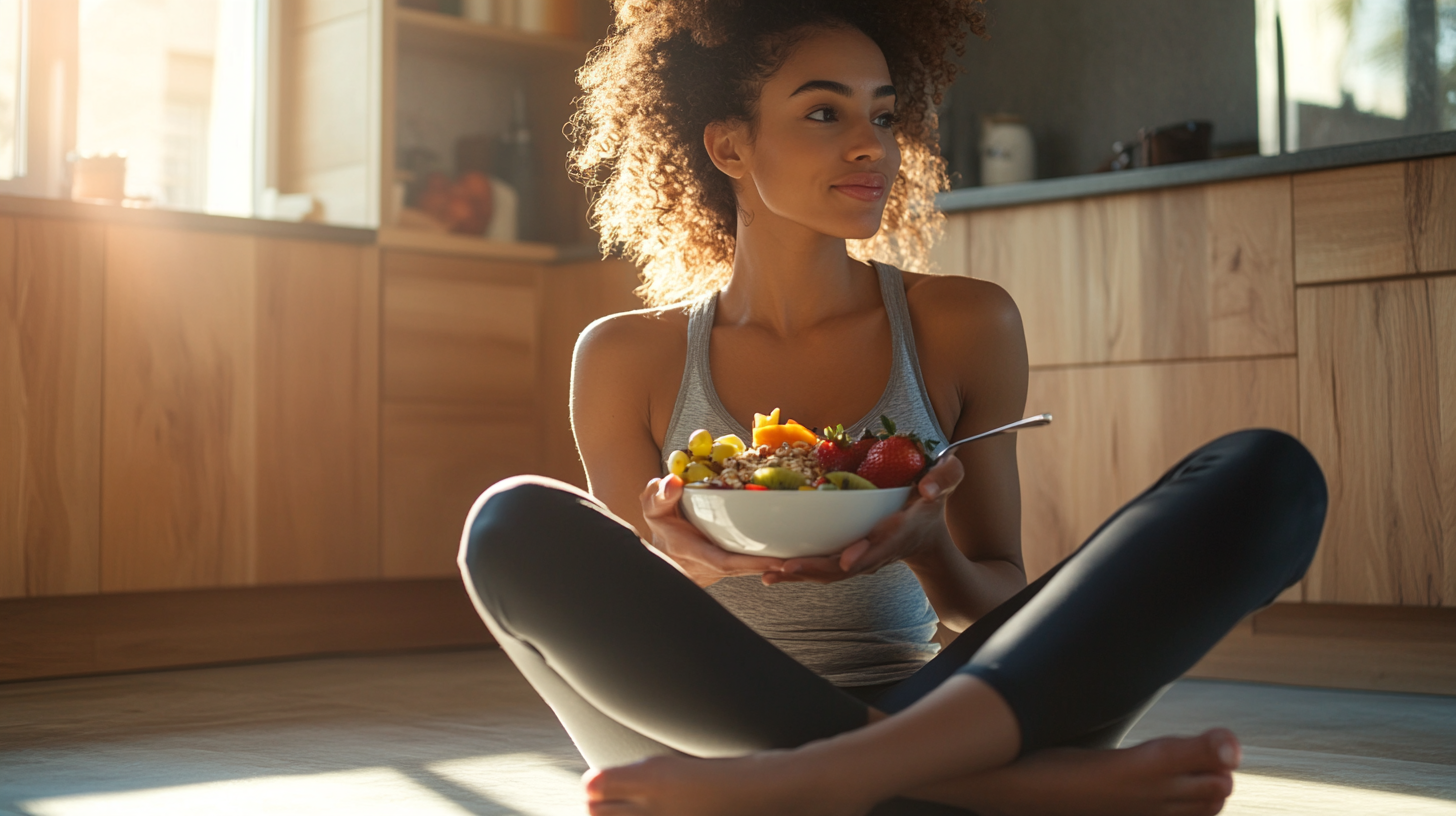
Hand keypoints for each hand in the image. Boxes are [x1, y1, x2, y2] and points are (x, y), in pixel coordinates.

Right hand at [640, 475, 787, 586]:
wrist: (666, 550)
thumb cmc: (662, 528)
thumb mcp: (653, 509)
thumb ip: (659, 496)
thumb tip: (673, 482)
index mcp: (696, 552)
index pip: (726, 562)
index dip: (751, 562)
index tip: (777, 561)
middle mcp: (713, 565)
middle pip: (748, 570)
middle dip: (773, 567)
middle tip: (801, 562)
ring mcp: (724, 567)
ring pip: (754, 569)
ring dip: (777, 565)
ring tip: (806, 558)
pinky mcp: (732, 564)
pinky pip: (753, 563)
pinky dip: (771, 558)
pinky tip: (793, 551)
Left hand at [764, 455, 965, 584]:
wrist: (926, 535)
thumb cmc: (931, 503)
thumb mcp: (946, 482)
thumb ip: (944, 478)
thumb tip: (927, 486)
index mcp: (900, 531)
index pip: (883, 544)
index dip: (865, 553)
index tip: (847, 560)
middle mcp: (877, 551)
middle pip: (845, 567)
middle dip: (816, 569)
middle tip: (785, 568)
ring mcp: (861, 559)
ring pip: (828, 573)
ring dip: (799, 575)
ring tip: (768, 573)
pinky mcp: (847, 560)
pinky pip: (821, 569)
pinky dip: (796, 572)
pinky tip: (769, 572)